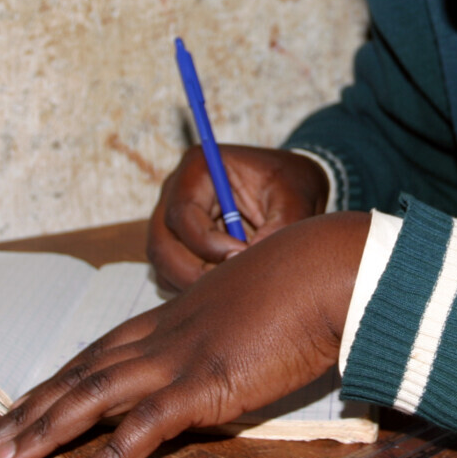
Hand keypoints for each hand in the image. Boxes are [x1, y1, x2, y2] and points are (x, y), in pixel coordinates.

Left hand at [0, 212, 369, 457]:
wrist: (328, 268)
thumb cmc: (301, 282)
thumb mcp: (246, 304)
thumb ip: (222, 327)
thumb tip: (220, 347)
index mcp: (170, 318)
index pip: (95, 354)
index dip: (53, 384)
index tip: (16, 407)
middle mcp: (162, 337)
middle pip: (79, 376)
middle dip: (28, 411)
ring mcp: (179, 359)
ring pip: (93, 398)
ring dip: (45, 432)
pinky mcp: (206, 384)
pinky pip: (147, 427)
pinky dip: (111, 457)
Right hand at [147, 145, 329, 290]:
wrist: (290, 191)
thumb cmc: (291, 186)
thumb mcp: (295, 199)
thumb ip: (280, 226)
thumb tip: (248, 261)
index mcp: (198, 168)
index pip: (183, 213)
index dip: (207, 242)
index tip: (241, 254)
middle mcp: (175, 193)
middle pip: (161, 244)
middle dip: (193, 273)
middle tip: (231, 287)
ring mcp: (170, 222)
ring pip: (162, 265)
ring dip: (192, 284)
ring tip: (234, 285)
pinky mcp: (176, 247)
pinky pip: (170, 276)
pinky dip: (192, 289)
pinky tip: (226, 286)